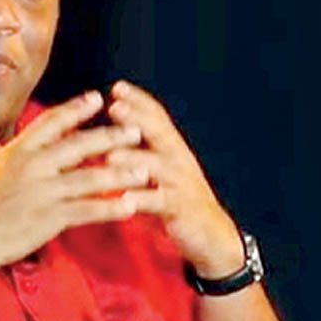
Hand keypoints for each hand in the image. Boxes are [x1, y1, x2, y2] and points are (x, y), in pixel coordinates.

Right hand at [0, 90, 151, 276]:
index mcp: (17, 152)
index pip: (52, 122)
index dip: (76, 109)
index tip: (97, 98)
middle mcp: (33, 166)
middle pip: (80, 145)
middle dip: (111, 136)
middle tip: (137, 129)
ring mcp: (44, 191)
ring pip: (91, 177)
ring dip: (121, 173)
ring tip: (145, 169)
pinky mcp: (51, 217)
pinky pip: (89, 210)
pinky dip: (112, 207)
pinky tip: (132, 205)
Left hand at [104, 80, 244, 277]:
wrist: (210, 233)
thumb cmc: (176, 198)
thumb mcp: (161, 170)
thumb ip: (141, 151)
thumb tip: (110, 134)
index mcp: (172, 147)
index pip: (158, 116)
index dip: (139, 100)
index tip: (117, 87)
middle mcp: (179, 160)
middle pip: (160, 133)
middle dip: (137, 118)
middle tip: (114, 107)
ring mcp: (180, 183)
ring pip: (157, 167)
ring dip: (134, 159)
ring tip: (110, 156)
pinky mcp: (179, 209)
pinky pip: (160, 202)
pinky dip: (142, 200)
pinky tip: (124, 199)